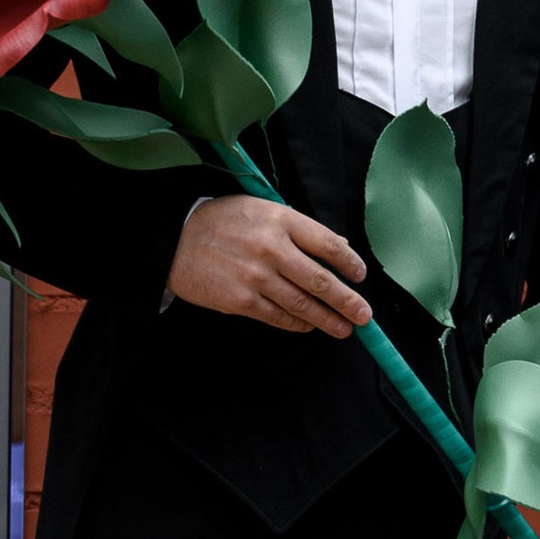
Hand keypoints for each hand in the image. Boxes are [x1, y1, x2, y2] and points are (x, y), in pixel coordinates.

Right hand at [166, 195, 371, 337]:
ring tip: (344, 328)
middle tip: (364, 315)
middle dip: (347, 301)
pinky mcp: (240, 300)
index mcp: (280, 219)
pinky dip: (298, 324)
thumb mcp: (261, 209)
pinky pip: (278, 316)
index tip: (360, 276)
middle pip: (320, 280)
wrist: (174, 240)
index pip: (327, 244)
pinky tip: (309, 326)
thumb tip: (339, 245)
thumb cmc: (222, 221)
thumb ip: (299, 228)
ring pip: (302, 304)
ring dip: (327, 319)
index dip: (349, 263)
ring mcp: (255, 276)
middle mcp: (271, 248)